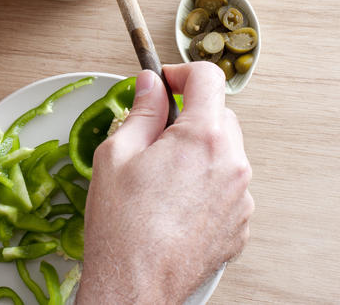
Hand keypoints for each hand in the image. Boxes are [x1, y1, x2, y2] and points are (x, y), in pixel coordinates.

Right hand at [76, 62, 253, 304]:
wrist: (134, 284)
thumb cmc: (121, 224)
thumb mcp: (117, 153)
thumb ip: (141, 111)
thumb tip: (150, 84)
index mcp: (201, 138)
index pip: (207, 79)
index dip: (180, 73)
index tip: (164, 82)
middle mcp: (231, 164)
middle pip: (220, 116)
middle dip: (189, 115)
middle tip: (153, 133)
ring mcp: (240, 197)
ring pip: (224, 152)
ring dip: (198, 150)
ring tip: (160, 175)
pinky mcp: (239, 224)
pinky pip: (226, 186)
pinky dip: (205, 182)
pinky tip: (172, 201)